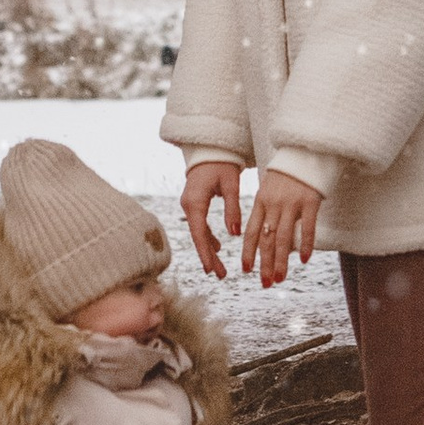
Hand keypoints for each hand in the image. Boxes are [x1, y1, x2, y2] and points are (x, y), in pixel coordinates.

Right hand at [182, 160, 242, 277]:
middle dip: (208, 257)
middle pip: (198, 237)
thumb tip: (235, 234)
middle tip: (220, 275)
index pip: (199, 233)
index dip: (205, 252)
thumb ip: (233, 209)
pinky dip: (208, 237)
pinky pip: (200, 225)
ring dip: (209, 249)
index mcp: (195, 201)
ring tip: (220, 268)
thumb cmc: (222, 164)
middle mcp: (188, 205)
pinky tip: (218, 247)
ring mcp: (189, 205)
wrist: (209, 149)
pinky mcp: (194, 204)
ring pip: (198, 233)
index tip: (211, 269)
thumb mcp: (230, 184)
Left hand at [243, 165, 321, 285]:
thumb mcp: (270, 189)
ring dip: (281, 261)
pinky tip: (304, 260)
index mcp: (261, 202)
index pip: (251, 232)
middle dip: (265, 264)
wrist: (305, 150)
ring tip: (280, 278)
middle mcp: (274, 204)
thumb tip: (265, 238)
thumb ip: (267, 211)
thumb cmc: (287, 173)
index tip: (246, 270)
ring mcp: (292, 203)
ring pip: (283, 237)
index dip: (248, 253)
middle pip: (266, 239)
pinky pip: (307, 227)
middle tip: (265, 283)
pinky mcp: (310, 201)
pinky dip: (305, 245)